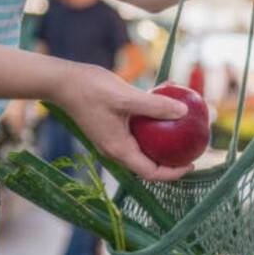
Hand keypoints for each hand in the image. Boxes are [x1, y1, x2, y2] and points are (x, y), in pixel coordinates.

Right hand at [52, 64, 193, 181]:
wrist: (62, 81)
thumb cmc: (90, 89)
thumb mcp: (126, 97)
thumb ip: (155, 106)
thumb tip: (184, 112)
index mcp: (119, 149)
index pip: (151, 172)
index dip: (173, 173)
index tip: (192, 164)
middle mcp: (115, 149)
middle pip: (149, 163)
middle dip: (171, 158)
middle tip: (191, 148)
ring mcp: (112, 138)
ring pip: (144, 146)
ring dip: (163, 139)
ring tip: (182, 126)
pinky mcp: (111, 126)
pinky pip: (137, 130)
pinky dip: (151, 121)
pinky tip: (164, 100)